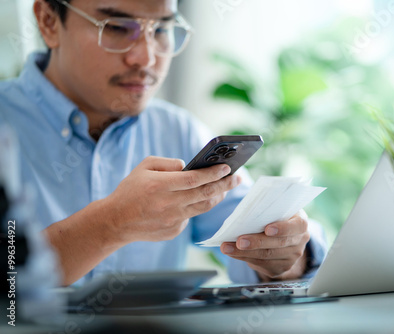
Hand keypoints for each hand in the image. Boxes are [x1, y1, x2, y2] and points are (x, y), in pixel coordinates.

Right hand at [106, 156, 240, 244]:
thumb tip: (188, 166)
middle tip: (237, 178)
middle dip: (225, 184)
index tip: (227, 168)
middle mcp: (169, 204)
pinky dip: (196, 207)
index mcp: (160, 185)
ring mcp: (172, 220)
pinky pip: (191, 217)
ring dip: (217, 196)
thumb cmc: (130, 190)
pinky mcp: (173, 231)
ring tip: (225, 188)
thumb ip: (168, 163)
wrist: (115, 221)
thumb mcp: (144, 167)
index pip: (195, 179)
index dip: (214, 173)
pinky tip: (197, 201)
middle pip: (205, 193)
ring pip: (203, 207)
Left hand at [221, 212, 309, 280]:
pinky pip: (262, 264)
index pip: (296, 226)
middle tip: (239, 241)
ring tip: (227, 247)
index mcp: (301, 223)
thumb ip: (267, 211)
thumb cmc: (277, 217)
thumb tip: (243, 215)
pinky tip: (233, 253)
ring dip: (244, 252)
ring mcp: (292, 257)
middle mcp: (299, 241)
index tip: (267, 229)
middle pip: (277, 243)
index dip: (282, 228)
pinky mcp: (281, 268)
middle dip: (256, 242)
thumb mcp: (278, 210)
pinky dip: (245, 258)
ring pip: (267, 256)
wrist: (284, 236)